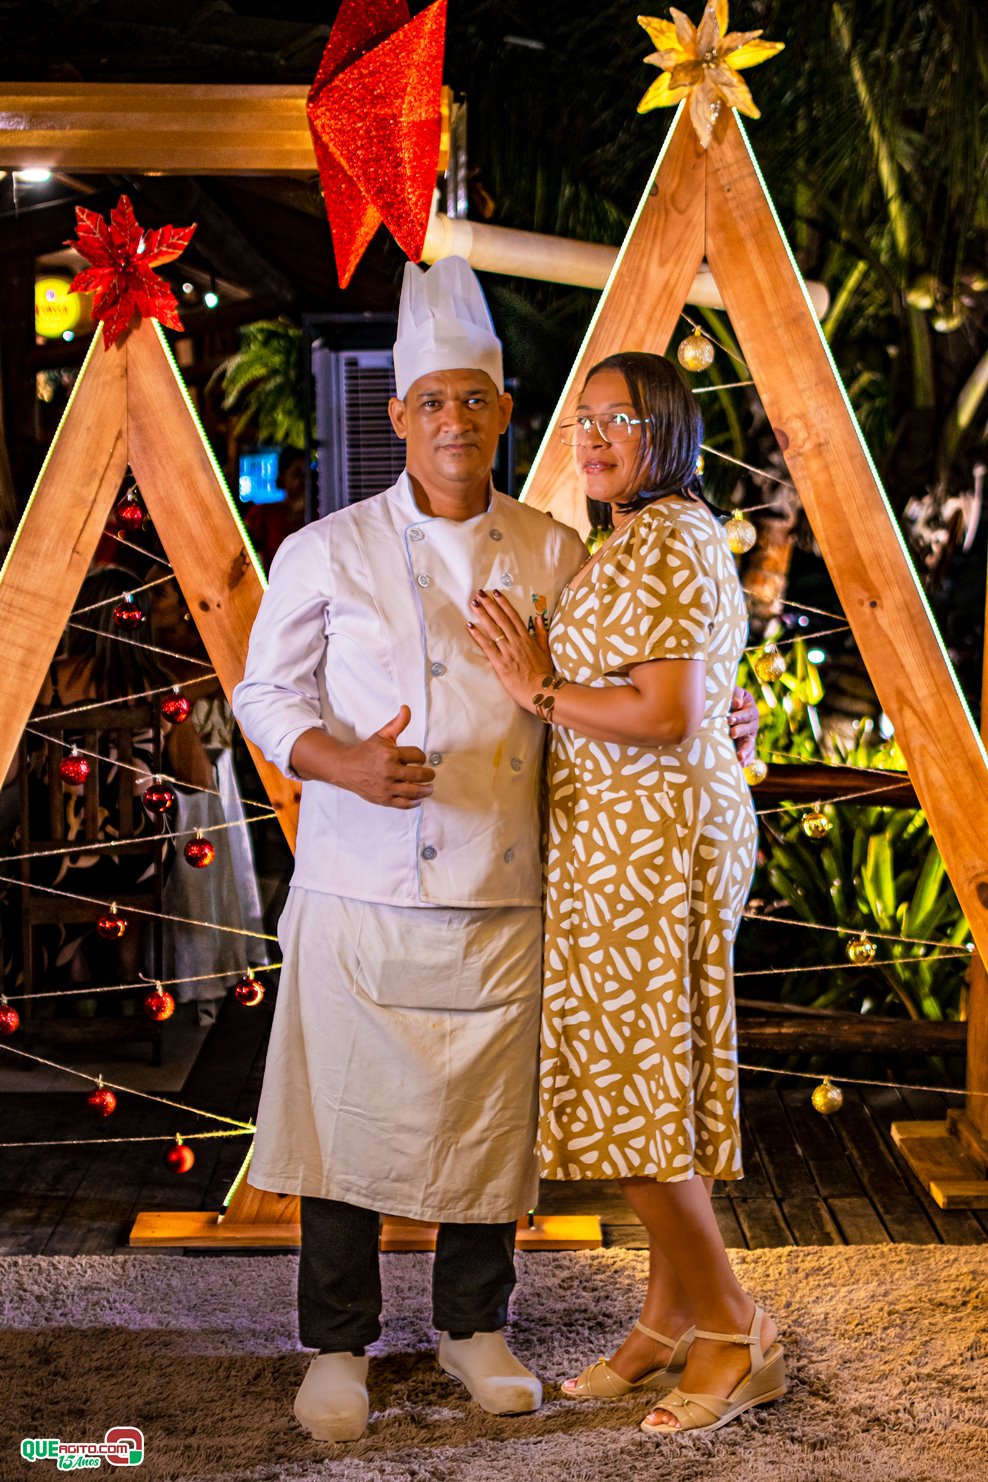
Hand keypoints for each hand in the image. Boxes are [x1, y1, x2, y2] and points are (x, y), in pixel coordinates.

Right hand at [333, 705, 434, 808]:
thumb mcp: (382, 735)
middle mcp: (389, 771)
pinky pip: (403, 803)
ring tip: (429, 788)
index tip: (421, 759)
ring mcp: (386, 787)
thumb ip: (397, 724)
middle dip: (428, 775)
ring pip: (414, 791)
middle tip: (430, 775)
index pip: (417, 755)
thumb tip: (406, 709)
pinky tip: (418, 799)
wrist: (346, 768)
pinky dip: (413, 802)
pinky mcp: (383, 799)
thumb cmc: (366, 752)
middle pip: (419, 775)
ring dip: (426, 790)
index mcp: (390, 754)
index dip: (421, 757)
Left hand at [467, 589, 552, 710]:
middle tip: (479, 593)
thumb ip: (541, 632)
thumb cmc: (543, 672)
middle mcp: (516, 641)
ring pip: (493, 629)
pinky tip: (470, 626)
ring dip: (483, 615)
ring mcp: (507, 651)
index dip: (503, 603)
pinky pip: (487, 646)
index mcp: (526, 638)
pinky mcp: (500, 662)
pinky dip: (478, 635)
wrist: (540, 690)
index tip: (495, 593)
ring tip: (473, 604)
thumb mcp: (545, 650)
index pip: (513, 616)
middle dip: (490, 604)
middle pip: (501, 619)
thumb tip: (539, 616)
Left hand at [729, 685, 758, 767]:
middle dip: (741, 731)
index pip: (748, 713)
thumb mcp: (733, 691)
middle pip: (750, 728)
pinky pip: (750, 753)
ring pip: (750, 743)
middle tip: (732, 733)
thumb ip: (736, 694)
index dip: (740, 716)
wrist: (725, 707)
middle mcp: (752, 723)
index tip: (730, 719)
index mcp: (750, 709)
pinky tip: (742, 765)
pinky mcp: (745, 744)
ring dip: (745, 750)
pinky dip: (747, 759)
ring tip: (739, 757)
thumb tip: (737, 704)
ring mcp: (750, 735)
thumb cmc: (729, 697)